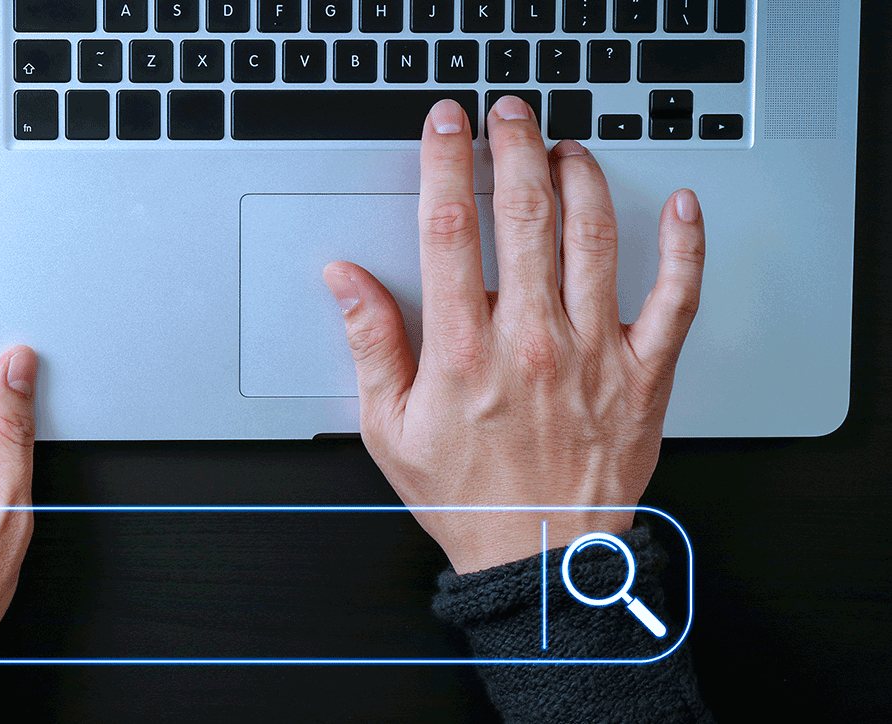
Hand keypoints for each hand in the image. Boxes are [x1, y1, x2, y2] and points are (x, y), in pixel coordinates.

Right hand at [323, 97, 704, 573]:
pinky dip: (683, 247)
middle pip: (525, 215)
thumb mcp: (389, 427)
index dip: (446, 164)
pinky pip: (676, 298)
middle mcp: (531, 341)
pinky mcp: (643, 373)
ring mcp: (593, 353)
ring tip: (564, 150)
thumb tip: (346, 280)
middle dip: (513, 148)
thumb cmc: (467, 497)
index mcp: (463, 351)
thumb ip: (371, 344)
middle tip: (507, 116)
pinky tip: (680, 209)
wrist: (540, 559)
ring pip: (595, 238)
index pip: (450, 230)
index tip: (445, 127)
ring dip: (580, 178)